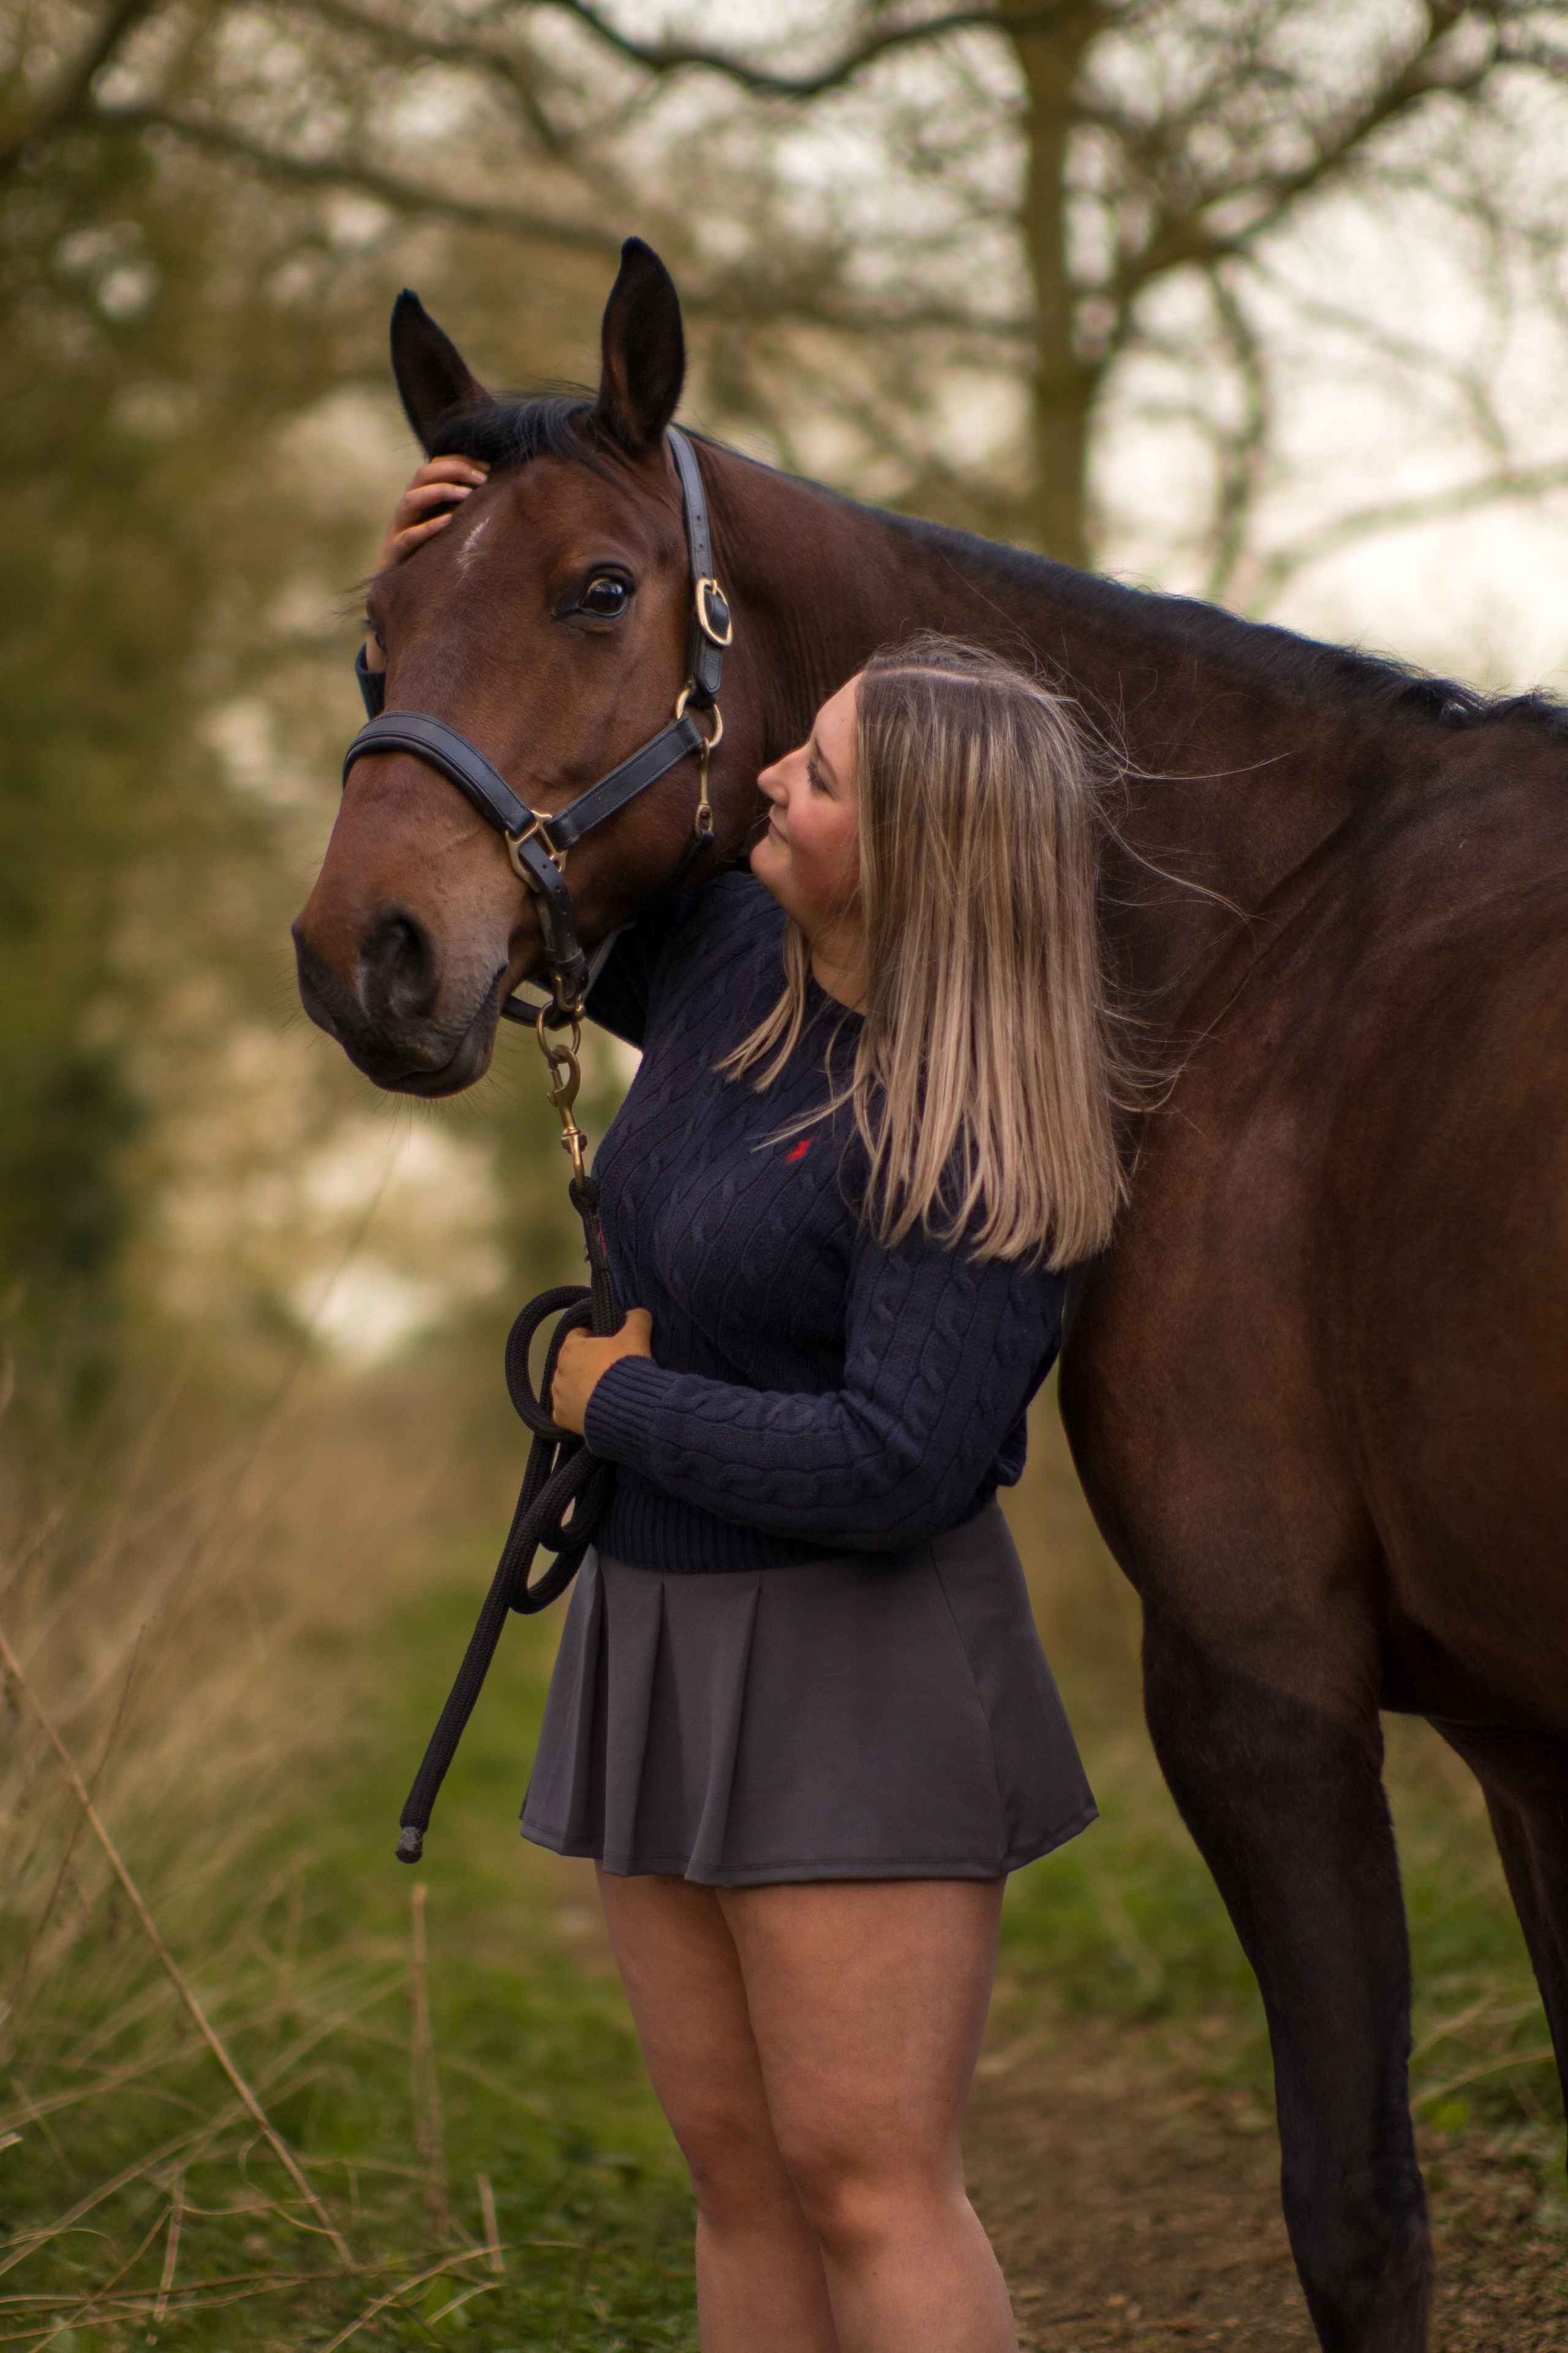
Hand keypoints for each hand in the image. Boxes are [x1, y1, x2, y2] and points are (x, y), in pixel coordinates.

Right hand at [364, 455, 488, 671]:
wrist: (401, 595)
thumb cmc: (433, 560)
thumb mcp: (451, 531)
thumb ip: (467, 513)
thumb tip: (505, 500)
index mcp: (420, 499)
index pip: (435, 466)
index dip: (460, 461)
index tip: (488, 468)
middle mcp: (407, 510)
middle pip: (422, 475)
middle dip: (453, 470)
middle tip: (482, 478)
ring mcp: (398, 530)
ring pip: (411, 500)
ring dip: (440, 492)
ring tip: (468, 495)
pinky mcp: (396, 554)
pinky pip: (408, 536)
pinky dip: (428, 527)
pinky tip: (449, 522)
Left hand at [551, 1309, 653, 1437]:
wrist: (626, 1408)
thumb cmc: (625, 1369)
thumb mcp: (636, 1337)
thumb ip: (636, 1319)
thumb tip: (636, 1312)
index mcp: (572, 1349)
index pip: (577, 1335)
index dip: (592, 1338)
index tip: (607, 1345)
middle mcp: (560, 1371)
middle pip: (572, 1363)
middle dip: (586, 1365)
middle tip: (608, 1371)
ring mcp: (560, 1396)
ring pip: (567, 1387)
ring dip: (580, 1388)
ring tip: (604, 1393)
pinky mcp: (563, 1418)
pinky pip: (566, 1412)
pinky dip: (576, 1411)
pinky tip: (593, 1410)